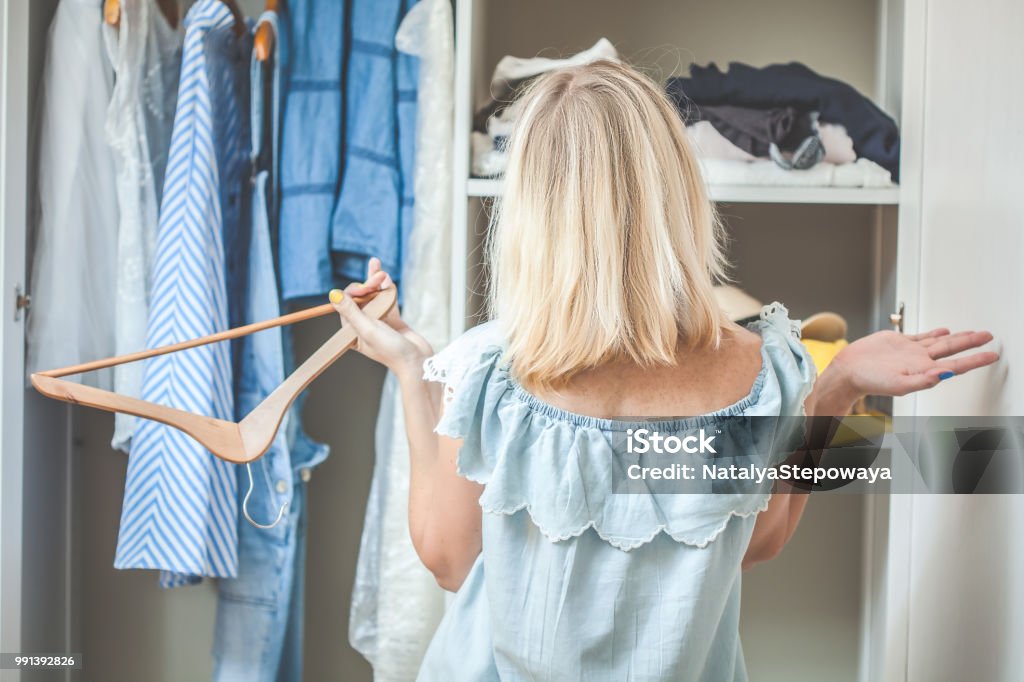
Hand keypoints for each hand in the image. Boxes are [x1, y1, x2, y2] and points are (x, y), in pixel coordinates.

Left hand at [331, 258, 432, 376]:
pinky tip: (385, 277)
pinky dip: (387, 289)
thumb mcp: (368, 329)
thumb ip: (351, 311)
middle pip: (361, 298)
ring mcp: (378, 322)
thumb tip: (333, 294)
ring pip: (374, 297)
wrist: (417, 361)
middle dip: (369, 284)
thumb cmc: (391, 351)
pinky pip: (387, 300)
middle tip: (380, 276)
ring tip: (376, 265)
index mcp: (351, 332)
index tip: (367, 288)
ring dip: (376, 282)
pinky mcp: (392, 320)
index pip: (346, 304)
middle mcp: (362, 326)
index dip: (355, 291)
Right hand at [827, 327, 998, 401]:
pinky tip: (943, 331)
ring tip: (973, 333)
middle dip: (972, 344)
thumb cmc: (870, 382)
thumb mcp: (898, 384)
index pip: (956, 365)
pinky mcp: (898, 343)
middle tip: (989, 338)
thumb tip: (946, 375)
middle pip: (953, 351)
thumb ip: (923, 381)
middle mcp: (920, 361)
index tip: (991, 356)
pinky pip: (922, 337)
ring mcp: (910, 351)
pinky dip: (934, 334)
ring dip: (958, 338)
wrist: (848, 370)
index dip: (975, 360)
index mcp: (923, 371)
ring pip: (940, 342)